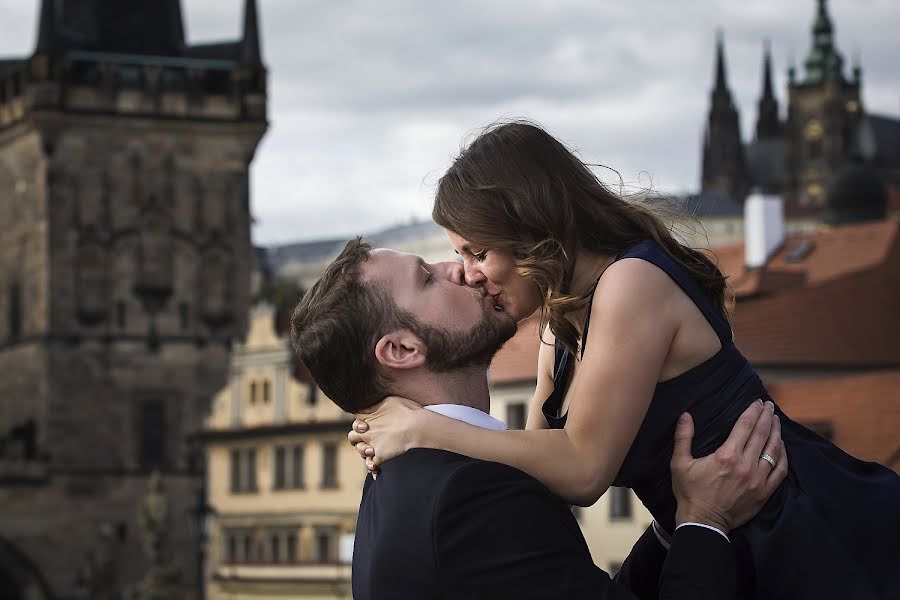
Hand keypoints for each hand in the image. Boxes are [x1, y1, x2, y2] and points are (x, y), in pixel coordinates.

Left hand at [347, 396, 422, 473]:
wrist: (417, 426)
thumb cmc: (408, 412)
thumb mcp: (390, 400)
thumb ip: (378, 404)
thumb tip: (374, 405)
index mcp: (368, 416)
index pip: (355, 421)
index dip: (360, 424)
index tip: (367, 425)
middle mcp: (367, 431)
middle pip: (353, 436)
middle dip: (357, 439)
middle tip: (368, 439)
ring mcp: (372, 444)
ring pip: (361, 451)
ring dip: (365, 452)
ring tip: (374, 451)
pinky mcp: (380, 455)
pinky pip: (372, 464)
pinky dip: (374, 466)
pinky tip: (377, 468)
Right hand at [671, 400, 786, 532]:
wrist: (703, 522)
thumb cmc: (690, 493)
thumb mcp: (679, 463)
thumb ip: (683, 437)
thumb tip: (686, 415)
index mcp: (726, 455)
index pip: (745, 426)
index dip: (753, 411)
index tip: (757, 402)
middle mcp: (746, 465)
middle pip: (762, 434)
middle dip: (766, 416)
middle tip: (769, 406)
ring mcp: (758, 479)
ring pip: (773, 450)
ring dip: (776, 432)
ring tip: (776, 420)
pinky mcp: (764, 492)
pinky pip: (780, 470)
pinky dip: (783, 456)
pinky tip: (781, 446)